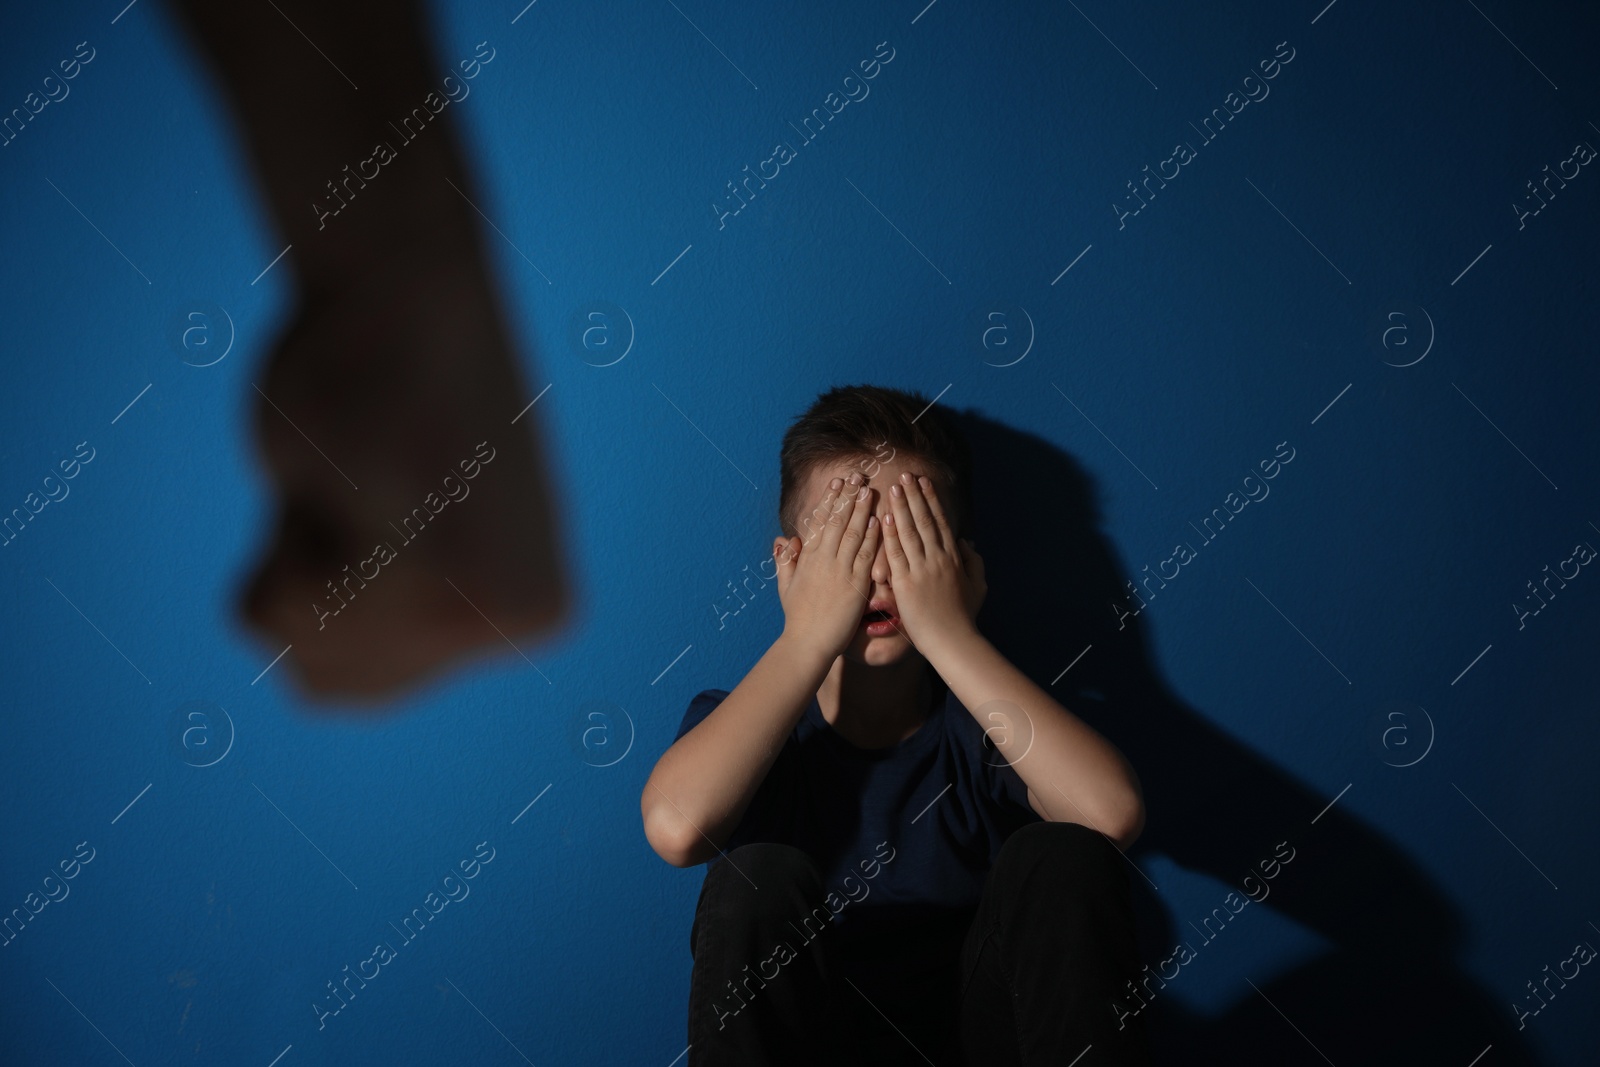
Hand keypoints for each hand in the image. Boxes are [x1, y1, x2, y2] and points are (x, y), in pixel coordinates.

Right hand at [238, 258, 571, 702]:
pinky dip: (281, 519)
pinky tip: (343, 459)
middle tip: (363, 483)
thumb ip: (385, 613)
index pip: (360, 689)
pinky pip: (274, 603)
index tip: (381, 503)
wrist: (405, 288)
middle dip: (306, 576)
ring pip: (295, 644)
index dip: (326, 591)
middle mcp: (515, 620)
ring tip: (356, 473)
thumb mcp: (399, 535)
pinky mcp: (421, 554)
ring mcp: (472, 596)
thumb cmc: (391, 400)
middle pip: (326, 685)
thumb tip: (324, 693)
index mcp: (531, 616)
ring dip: (289, 545)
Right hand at [774, 475, 881, 659]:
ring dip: (861, 509)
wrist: (807, 643)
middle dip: (848, 496)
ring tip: (869, 489)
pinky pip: (865, 555)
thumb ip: (785, 561)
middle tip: (857, 475)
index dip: (829, 501)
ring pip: (852, 532)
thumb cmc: (798, 618)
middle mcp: (823, 560)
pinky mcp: (855, 585)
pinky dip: (871, 536)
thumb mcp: (785, 586)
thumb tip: (783, 539)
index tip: (837, 483)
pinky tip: (878, 520)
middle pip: (837, 520)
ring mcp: (839, 571)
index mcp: (807, 558)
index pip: (820, 522)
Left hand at [881, 473, 985, 649]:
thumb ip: (975, 562)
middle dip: (914, 495)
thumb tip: (967, 542)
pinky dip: (891, 534)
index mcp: (954, 558)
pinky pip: (896, 554)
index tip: (923, 482)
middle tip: (905, 474)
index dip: (931, 500)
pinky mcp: (906, 584)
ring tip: (893, 487)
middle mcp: (938, 559)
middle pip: (924, 520)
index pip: (940, 522)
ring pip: (910, 531)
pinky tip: (885, 517)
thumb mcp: (978, 586)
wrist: (953, 641)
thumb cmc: (964, 618)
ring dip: (901, 507)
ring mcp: (922, 570)